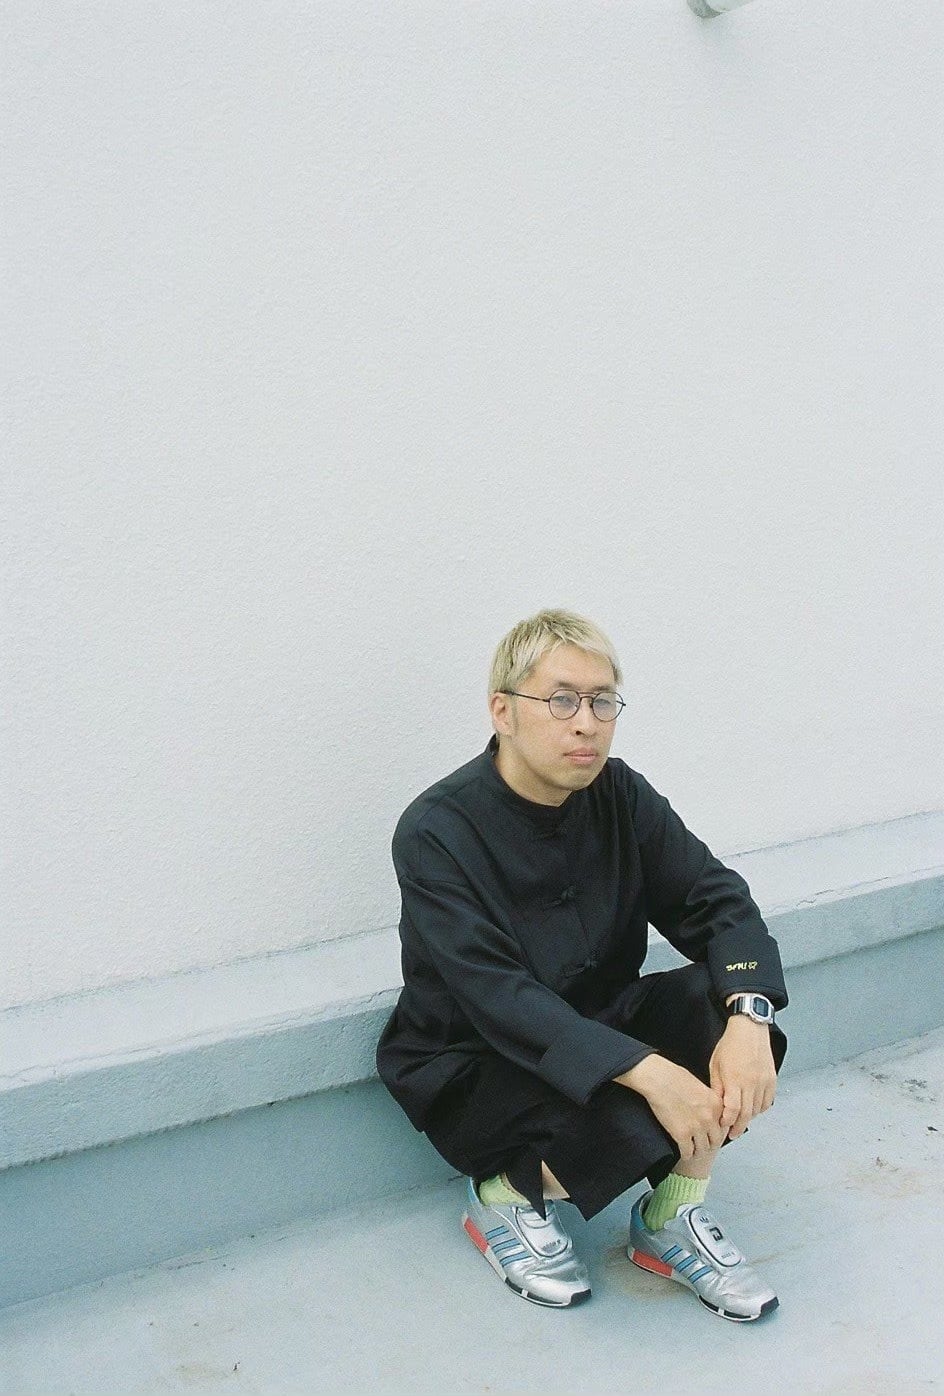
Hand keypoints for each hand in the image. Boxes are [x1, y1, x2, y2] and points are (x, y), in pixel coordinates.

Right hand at [615, 1055, 726, 1160]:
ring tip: (693, 1150)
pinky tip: (683, 1152)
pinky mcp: (681, 1134)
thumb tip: (709, 1110)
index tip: (712, 1133)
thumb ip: (709, 1100)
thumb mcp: (700, 1085)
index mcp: (716, 1104)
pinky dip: (686, 1154)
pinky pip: (688, 1152)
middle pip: (715, 1140)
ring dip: (697, 1150)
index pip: (724, 1126)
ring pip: (703, 1149)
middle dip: (708, 1143)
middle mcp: (710, 1118)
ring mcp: (696, 1127)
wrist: (657, 1078)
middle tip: (702, 1143)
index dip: (716, 1131)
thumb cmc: (674, 1076)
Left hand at [709, 1016, 776, 1139]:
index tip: (723, 1126)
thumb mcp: (715, 1065)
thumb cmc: (730, 1044)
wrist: (750, 1029)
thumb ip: (717, 1087)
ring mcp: (764, 1082)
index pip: (733, 1110)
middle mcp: (751, 1083)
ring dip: (749, 1117)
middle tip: (732, 1134)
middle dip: (738, 1126)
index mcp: (735, 1079)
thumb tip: (717, 1105)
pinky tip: (753, 1107)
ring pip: (758, 1109)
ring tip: (740, 1119)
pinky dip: (760, 1108)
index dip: (728, 1121)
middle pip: (747, 1114)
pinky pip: (768, 1101)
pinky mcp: (772, 1079)